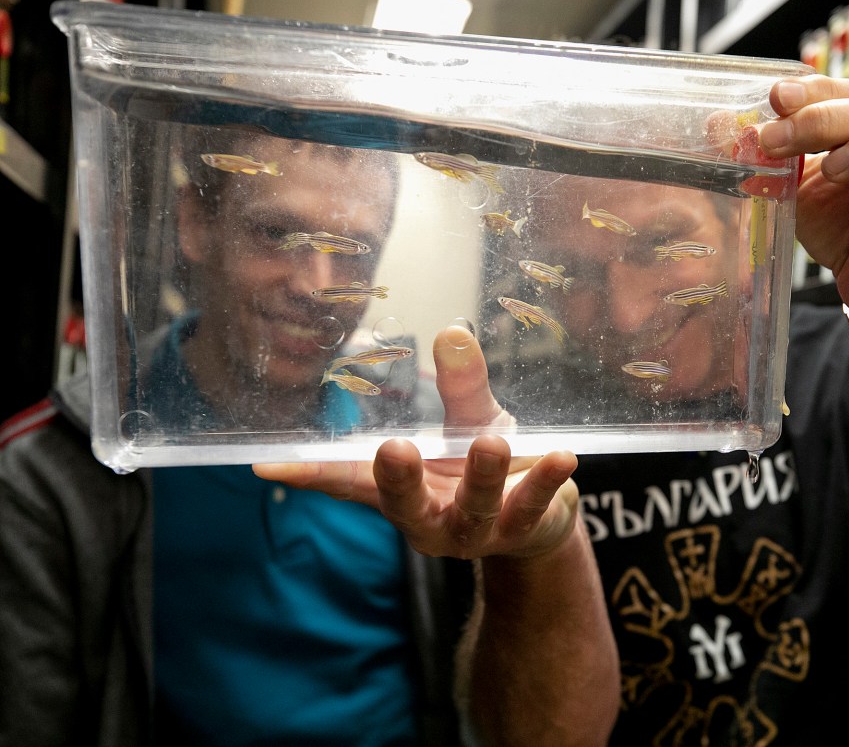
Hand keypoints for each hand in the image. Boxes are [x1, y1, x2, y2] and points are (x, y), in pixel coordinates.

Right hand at [253, 325, 580, 559]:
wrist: (541, 517)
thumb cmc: (488, 465)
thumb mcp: (471, 420)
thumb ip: (460, 385)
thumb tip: (451, 333)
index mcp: (403, 491)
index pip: (350, 482)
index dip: (312, 473)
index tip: (268, 462)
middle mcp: (430, 518)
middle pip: (405, 505)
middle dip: (399, 482)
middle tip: (395, 451)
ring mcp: (475, 532)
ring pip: (472, 510)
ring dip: (480, 478)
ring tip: (491, 443)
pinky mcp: (521, 531)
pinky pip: (532, 507)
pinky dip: (544, 482)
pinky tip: (563, 458)